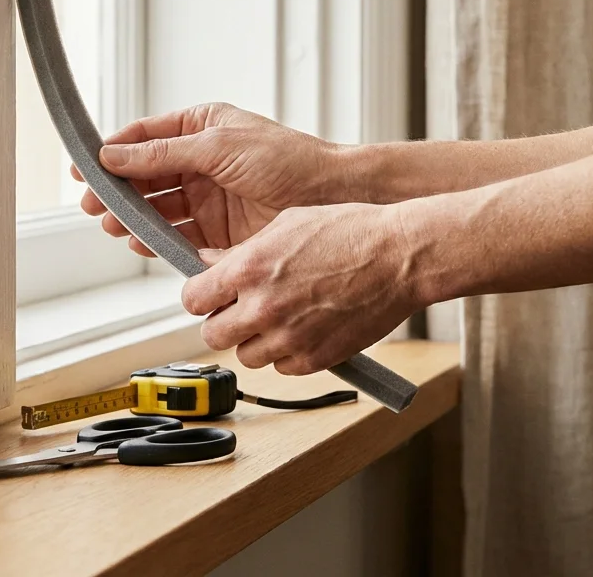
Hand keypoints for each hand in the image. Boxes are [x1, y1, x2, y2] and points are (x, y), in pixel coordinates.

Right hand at [75, 102, 349, 255]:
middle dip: (116, 190)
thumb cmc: (287, 158)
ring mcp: (208, 196)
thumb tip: (114, 155)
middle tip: (93, 206)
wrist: (331, 195)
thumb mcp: (218, 146)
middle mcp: (200, 161)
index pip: (144, 138)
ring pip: (156, 207)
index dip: (111, 152)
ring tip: (113, 225)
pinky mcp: (217, 229)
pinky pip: (176, 235)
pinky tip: (140, 242)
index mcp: (201, 128)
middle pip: (144, 175)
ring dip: (132, 216)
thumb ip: (163, 152)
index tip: (84, 167)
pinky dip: (155, 239)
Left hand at [181, 202, 422, 374]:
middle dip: (224, 321)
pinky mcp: (314, 358)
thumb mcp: (286, 224)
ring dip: (255, 340)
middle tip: (242, 309)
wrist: (400, 257)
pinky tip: (303, 329)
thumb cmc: (351, 232)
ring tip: (279, 318)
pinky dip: (287, 354)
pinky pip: (281, 368)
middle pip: (212, 335)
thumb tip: (209, 263)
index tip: (210, 295)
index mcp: (249, 268)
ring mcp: (288, 337)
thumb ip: (242, 250)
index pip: (193, 299)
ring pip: (245, 356)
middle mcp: (262, 306)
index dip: (201, 297)